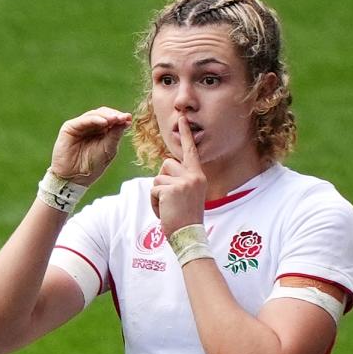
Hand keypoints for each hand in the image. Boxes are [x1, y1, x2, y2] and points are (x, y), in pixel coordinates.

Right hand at [50, 107, 132, 186]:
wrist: (74, 178)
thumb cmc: (92, 166)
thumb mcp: (108, 150)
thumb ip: (115, 135)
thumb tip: (126, 119)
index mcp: (101, 132)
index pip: (111, 119)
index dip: (120, 117)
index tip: (129, 118)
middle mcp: (90, 127)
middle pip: (103, 114)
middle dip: (114, 115)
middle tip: (123, 118)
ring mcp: (80, 126)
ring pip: (94, 114)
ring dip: (106, 116)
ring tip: (115, 119)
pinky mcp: (70, 127)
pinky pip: (84, 120)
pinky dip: (94, 119)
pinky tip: (104, 122)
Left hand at [150, 116, 206, 233]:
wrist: (189, 235)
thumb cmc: (187, 218)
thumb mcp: (189, 195)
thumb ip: (181, 180)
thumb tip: (165, 171)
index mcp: (198, 176)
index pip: (191, 151)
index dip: (185, 134)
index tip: (182, 118)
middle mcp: (193, 176)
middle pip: (167, 164)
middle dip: (162, 180)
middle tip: (170, 199)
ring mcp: (183, 182)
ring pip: (158, 178)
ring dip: (157, 194)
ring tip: (168, 207)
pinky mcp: (171, 189)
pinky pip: (153, 190)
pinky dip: (154, 203)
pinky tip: (165, 212)